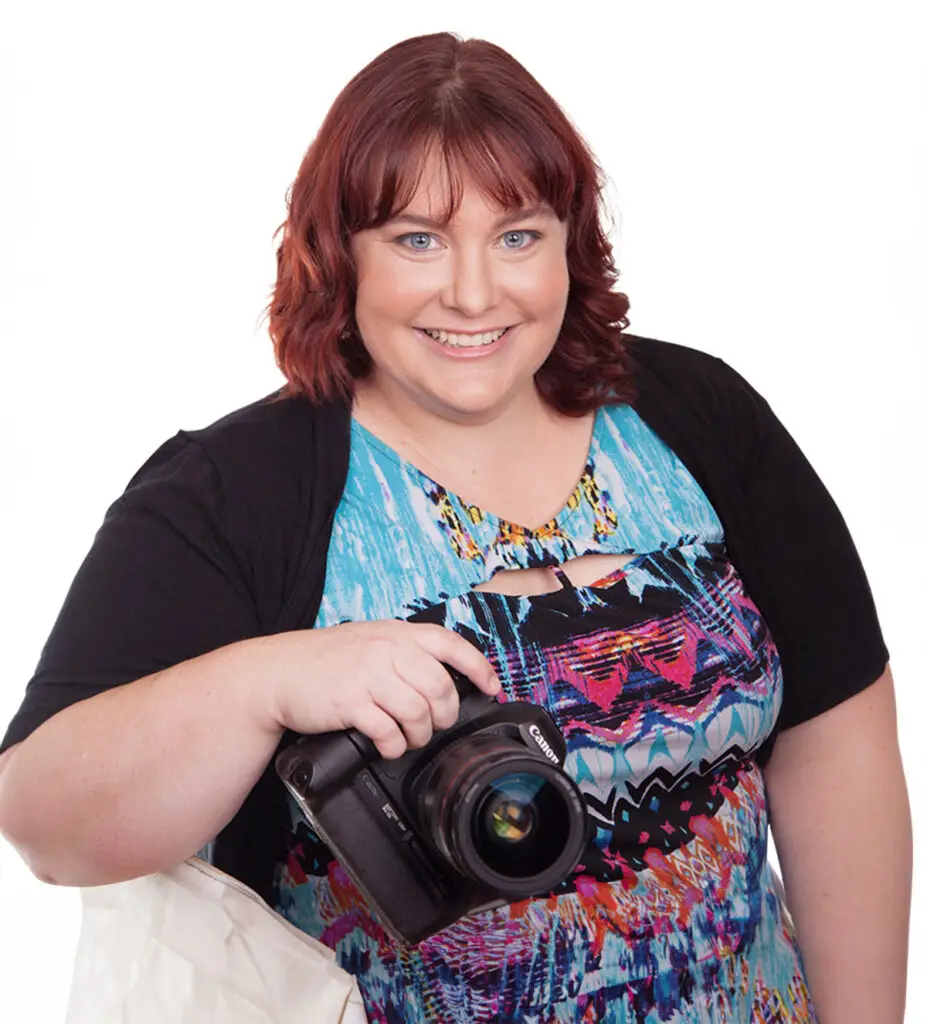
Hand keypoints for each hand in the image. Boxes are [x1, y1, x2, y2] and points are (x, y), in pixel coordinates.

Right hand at [265, 620, 500, 758]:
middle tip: (435, 725)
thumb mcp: (370, 640)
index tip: (492, 687)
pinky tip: (388, 745)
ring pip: (418, 712)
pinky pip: (389, 732)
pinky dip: (394, 745)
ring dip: (420, 734)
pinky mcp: (351, 702)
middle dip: (445, 715)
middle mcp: (386, 649)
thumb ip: (404, 651)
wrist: (277, 672)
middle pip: (441, 687)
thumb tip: (444, 678)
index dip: (479, 667)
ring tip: (410, 738)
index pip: (451, 644)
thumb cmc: (325, 660)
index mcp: (396, 633)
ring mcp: (368, 674)